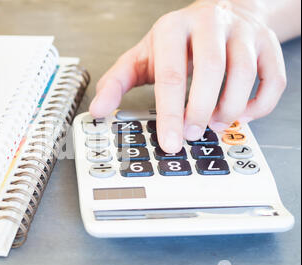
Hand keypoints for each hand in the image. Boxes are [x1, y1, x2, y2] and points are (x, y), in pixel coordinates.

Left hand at [90, 0, 286, 152]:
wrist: (220, 14)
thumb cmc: (178, 43)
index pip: (171, 74)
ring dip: (230, 108)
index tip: (170, 142)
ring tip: (214, 123)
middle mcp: (210, 24)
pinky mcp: (267, 45)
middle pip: (210, 70)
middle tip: (191, 135)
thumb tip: (97, 111)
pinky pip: (274, 80)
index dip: (170, 113)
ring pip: (245, 75)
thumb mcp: (141, 58)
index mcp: (173, 28)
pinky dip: (259, 106)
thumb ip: (117, 82)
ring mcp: (242, 32)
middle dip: (200, 111)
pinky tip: (241, 114)